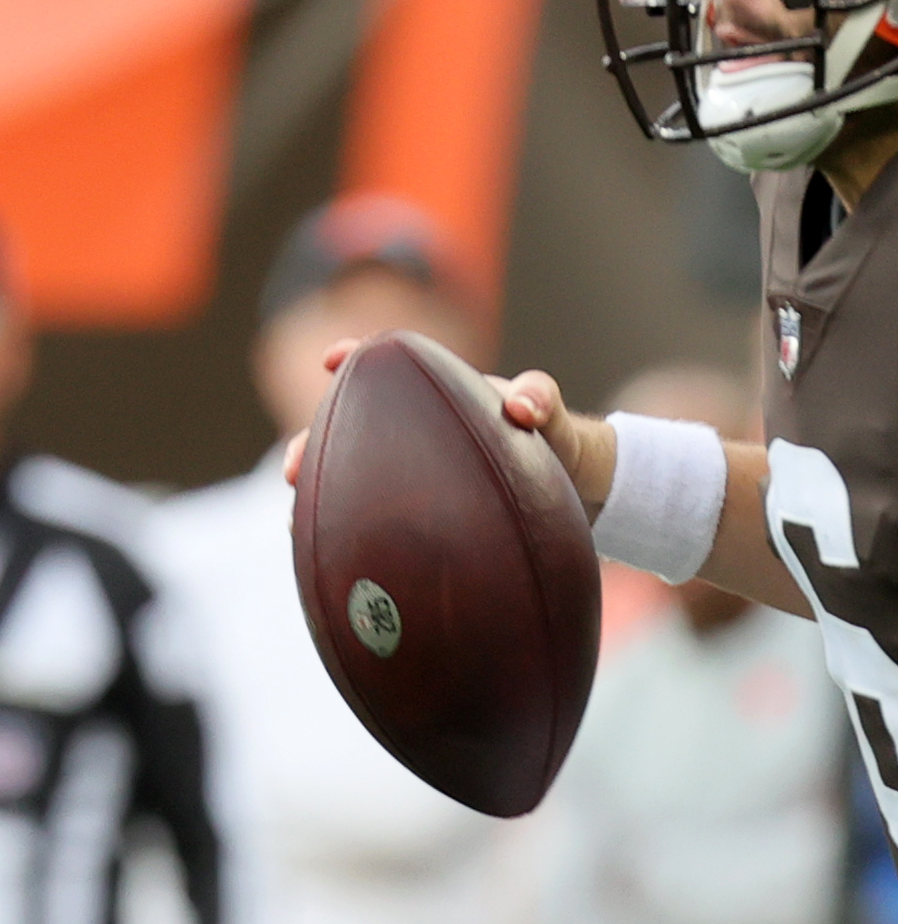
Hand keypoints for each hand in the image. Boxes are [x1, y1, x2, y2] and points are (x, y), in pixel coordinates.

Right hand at [282, 353, 615, 515]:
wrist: (580, 494)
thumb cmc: (561, 444)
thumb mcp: (554, 417)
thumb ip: (541, 400)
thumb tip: (519, 407)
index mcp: (441, 397)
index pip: (387, 370)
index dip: (355, 361)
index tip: (331, 359)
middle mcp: (418, 433)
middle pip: (349, 432)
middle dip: (310, 445)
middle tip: (290, 469)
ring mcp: (417, 475)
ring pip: (355, 479)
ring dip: (320, 496)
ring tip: (294, 524)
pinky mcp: (425, 514)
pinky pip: (382, 521)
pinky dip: (355, 535)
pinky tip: (336, 564)